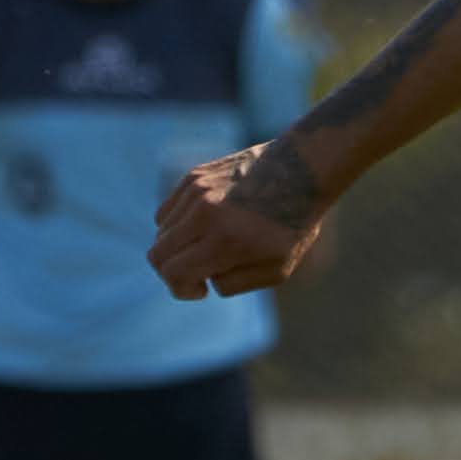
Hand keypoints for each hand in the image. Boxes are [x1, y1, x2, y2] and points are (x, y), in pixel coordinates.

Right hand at [150, 139, 330, 299]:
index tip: (202, 289)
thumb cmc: (294, 225)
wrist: (303, 170)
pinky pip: (168, 211)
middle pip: (157, 254)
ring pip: (161, 232)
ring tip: (208, 246)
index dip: (181, 289)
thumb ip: (235, 282)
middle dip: (173, 272)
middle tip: (199, 272)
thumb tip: (205, 278)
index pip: (173, 273)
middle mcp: (205, 214)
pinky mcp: (194, 176)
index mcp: (225, 241)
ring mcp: (197, 191)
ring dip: (179, 247)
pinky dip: (179, 225)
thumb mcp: (277, 269)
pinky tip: (206, 226)